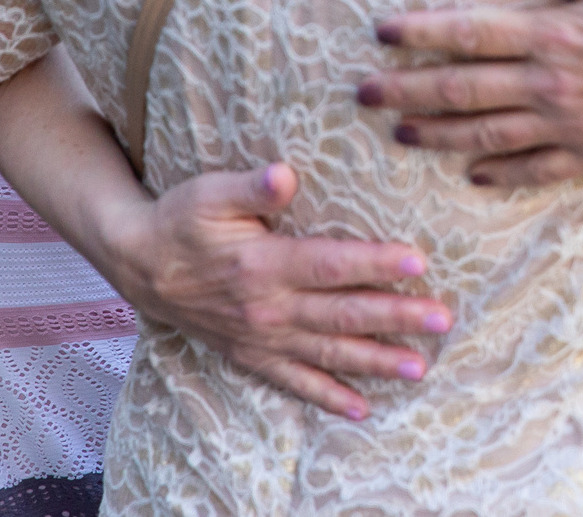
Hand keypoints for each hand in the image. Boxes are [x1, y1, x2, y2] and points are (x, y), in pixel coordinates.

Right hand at [102, 162, 450, 420]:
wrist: (139, 263)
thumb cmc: (181, 219)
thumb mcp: (209, 193)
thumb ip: (251, 187)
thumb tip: (286, 174)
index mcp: (262, 263)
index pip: (331, 265)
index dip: (375, 263)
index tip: (418, 262)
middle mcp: (266, 307)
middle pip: (342, 314)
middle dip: (396, 318)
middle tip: (442, 321)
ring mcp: (260, 337)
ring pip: (328, 353)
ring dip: (375, 361)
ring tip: (419, 368)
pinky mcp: (251, 354)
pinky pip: (294, 381)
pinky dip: (327, 396)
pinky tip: (361, 407)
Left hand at [356, 0, 582, 187]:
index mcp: (554, 33)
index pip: (470, 32)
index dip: (421, 32)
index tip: (381, 32)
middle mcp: (550, 83)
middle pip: (464, 88)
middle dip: (408, 89)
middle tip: (363, 93)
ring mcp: (568, 125)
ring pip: (487, 134)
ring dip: (438, 134)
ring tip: (400, 133)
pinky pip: (533, 170)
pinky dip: (499, 174)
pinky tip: (471, 175)